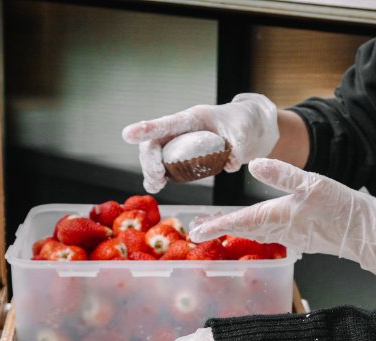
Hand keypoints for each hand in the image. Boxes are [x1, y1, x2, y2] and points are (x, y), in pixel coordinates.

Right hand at [122, 94, 278, 193]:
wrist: (248, 127)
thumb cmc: (243, 124)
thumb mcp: (245, 132)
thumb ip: (238, 146)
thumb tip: (230, 164)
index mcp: (194, 118)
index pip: (167, 123)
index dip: (147, 128)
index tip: (127, 135)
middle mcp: (181, 130)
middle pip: (153, 142)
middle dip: (149, 160)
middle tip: (158, 178)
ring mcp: (178, 143)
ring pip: (153, 155)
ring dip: (150, 171)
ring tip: (156, 185)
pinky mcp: (181, 156)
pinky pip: (162, 166)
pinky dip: (156, 177)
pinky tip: (156, 187)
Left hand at [191, 158, 375, 294]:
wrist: (368, 234)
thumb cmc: (342, 209)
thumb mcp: (312, 183)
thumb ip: (282, 174)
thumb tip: (254, 163)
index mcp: (277, 217)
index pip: (238, 221)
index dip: (215, 226)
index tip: (195, 232)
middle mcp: (280, 230)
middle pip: (244, 229)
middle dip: (221, 228)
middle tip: (199, 229)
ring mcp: (292, 236)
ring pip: (257, 232)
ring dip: (238, 229)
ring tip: (222, 226)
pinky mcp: (304, 237)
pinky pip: (273, 234)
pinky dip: (259, 230)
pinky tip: (260, 226)